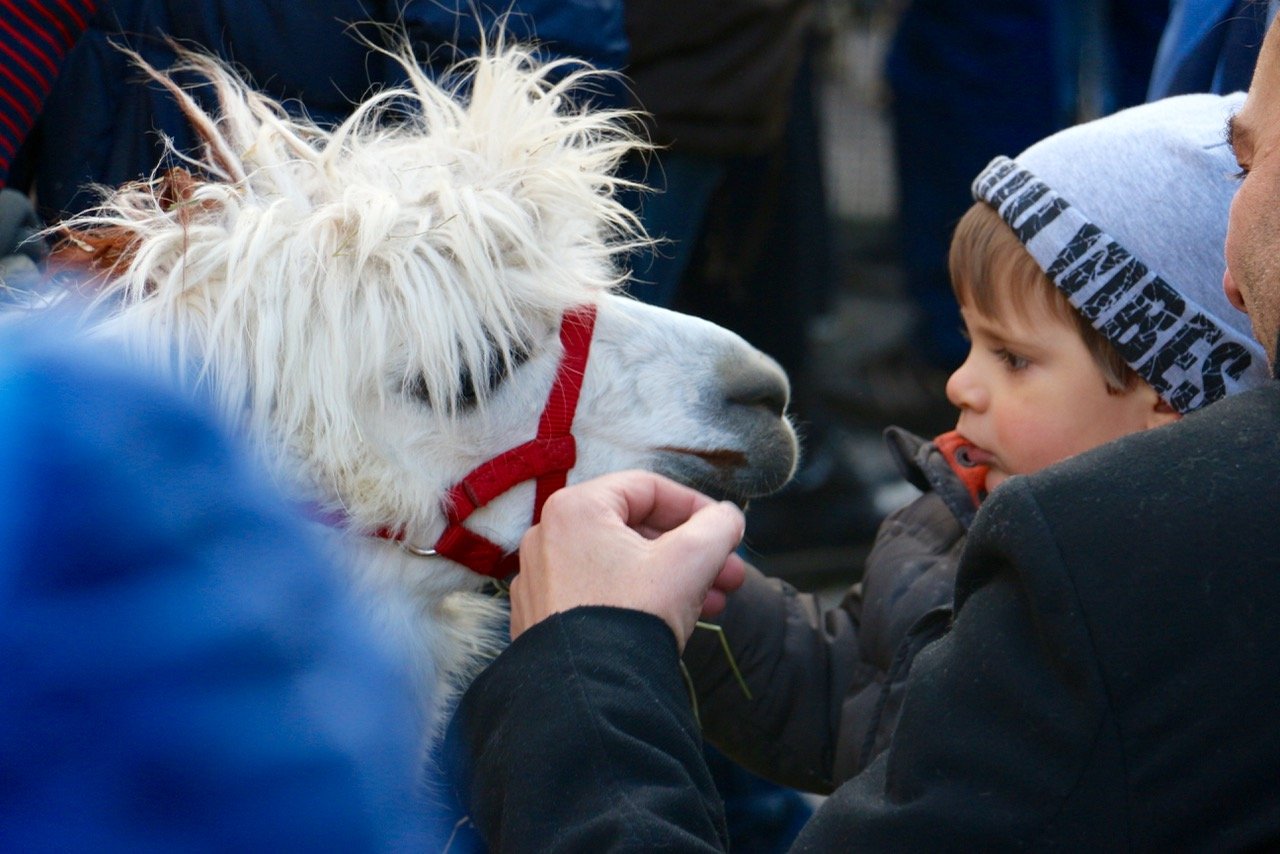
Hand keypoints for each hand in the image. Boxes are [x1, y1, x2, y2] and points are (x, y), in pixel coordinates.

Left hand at [511, 471, 746, 649]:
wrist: (590, 696)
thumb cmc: (635, 614)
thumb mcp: (691, 560)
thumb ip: (718, 527)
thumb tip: (728, 517)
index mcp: (576, 509)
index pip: (648, 488)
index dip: (697, 506)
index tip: (727, 530)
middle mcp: (548, 537)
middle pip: (635, 528)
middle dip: (691, 551)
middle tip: (730, 573)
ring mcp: (540, 580)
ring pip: (621, 564)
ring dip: (673, 577)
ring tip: (714, 603)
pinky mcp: (541, 619)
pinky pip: (599, 593)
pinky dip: (638, 598)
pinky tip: (675, 621)